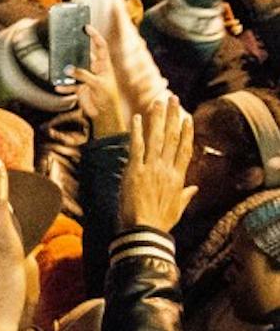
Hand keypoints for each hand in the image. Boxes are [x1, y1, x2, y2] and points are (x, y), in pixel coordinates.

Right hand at [69, 26, 125, 139]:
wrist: (104, 114)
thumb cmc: (107, 97)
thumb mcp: (98, 84)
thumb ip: (83, 75)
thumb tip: (68, 69)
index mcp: (104, 64)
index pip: (100, 46)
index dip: (94, 36)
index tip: (86, 27)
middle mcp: (94, 69)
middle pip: (85, 55)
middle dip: (76, 49)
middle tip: (67, 41)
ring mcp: (86, 78)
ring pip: (74, 71)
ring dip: (67, 71)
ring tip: (60, 69)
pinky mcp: (80, 89)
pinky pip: (69, 86)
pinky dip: (64, 87)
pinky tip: (58, 87)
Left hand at [121, 96, 196, 231]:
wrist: (144, 230)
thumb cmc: (159, 222)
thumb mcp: (177, 208)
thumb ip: (186, 195)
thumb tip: (194, 188)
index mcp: (178, 177)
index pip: (184, 149)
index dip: (186, 132)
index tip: (187, 118)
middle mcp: (166, 169)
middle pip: (172, 137)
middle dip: (173, 116)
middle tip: (173, 99)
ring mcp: (151, 168)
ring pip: (156, 138)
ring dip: (157, 118)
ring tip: (158, 102)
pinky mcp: (135, 171)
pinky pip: (137, 147)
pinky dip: (137, 132)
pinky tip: (136, 118)